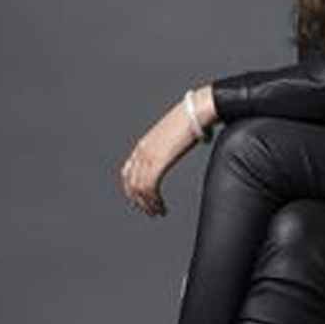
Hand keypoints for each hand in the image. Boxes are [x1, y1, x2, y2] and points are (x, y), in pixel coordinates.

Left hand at [119, 88, 215, 217]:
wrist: (196, 110)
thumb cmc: (192, 119)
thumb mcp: (174, 135)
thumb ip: (172, 144)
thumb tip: (184, 145)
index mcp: (144, 144)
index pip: (128, 172)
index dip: (132, 190)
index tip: (141, 201)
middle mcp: (142, 150)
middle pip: (131, 183)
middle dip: (139, 201)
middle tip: (150, 212)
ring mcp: (149, 155)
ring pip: (140, 188)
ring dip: (148, 204)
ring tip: (158, 213)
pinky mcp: (158, 160)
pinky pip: (149, 187)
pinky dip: (154, 201)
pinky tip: (162, 207)